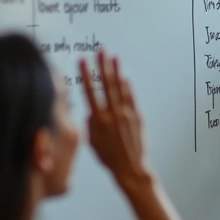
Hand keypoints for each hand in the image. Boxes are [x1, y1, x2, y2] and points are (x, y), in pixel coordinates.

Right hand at [79, 51, 150, 188]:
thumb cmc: (108, 158)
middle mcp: (112, 114)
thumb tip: (91, 111)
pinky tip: (125, 76)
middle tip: (100, 51)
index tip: (81, 60)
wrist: (130, 168)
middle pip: (106, 84)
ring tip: (114, 57)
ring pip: (120, 88)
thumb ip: (90, 124)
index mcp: (98, 120)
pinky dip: (128, 87)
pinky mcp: (137, 117)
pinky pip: (131, 98)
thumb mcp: (92, 142)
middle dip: (102, 65)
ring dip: (116, 71)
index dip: (85, 74)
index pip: (89, 91)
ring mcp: (126, 114)